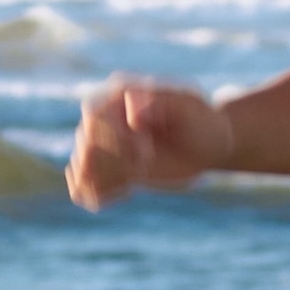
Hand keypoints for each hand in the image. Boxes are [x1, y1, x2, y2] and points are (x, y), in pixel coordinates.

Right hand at [68, 75, 237, 208]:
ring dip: (105, 178)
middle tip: (146, 163)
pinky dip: (96, 194)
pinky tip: (126, 192)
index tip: (146, 151)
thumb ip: (163, 103)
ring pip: (80, 165)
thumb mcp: (191, 109)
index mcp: (121, 94)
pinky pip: (81, 186)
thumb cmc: (203, 122)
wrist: (210, 145)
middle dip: (112, 160)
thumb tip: (131, 112)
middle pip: (83, 141)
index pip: (93, 113)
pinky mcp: (109, 169)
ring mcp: (105, 144)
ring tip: (134, 180)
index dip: (113, 137)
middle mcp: (107, 117)